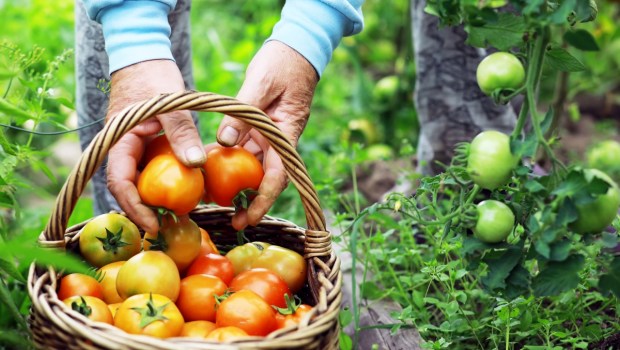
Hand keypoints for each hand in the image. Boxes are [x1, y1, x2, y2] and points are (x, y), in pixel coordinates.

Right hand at [106, 60, 204, 232]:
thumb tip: (195, 165)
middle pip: (129, 187)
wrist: (144, 54)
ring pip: (141, 180)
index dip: (134, 207)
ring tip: (180, 213)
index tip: (153, 223)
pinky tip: (186, 189)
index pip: (119, 182)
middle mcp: (122, 148)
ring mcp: (133, 147)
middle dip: (146, 209)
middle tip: (170, 226)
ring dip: (156, 198)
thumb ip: (181, 133)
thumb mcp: (171, 104)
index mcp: (119, 141)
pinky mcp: (146, 144)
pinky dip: (166, 180)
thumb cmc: (153, 75)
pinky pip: (153, 168)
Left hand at [216, 41, 318, 229]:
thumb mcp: (261, 83)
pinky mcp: (260, 127)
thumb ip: (242, 113)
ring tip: (215, 197)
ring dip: (237, 182)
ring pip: (253, 165)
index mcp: (285, 133)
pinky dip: (230, 157)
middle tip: (231, 220)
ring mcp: (269, 134)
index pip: (278, 175)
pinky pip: (245, 147)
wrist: (296, 49)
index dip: (263, 200)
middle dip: (250, 201)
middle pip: (266, 177)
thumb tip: (223, 141)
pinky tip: (211, 163)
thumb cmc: (282, 64)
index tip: (249, 218)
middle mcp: (279, 139)